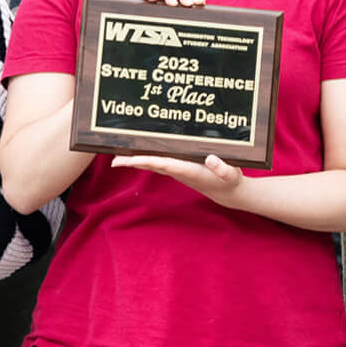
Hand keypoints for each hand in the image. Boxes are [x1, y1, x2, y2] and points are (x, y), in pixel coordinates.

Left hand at [112, 152, 246, 206]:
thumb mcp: (231, 174)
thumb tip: (211, 159)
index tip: (132, 159)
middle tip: (114, 160)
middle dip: (133, 163)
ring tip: (118, 157)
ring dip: (136, 161)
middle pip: (152, 165)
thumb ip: (223, 168)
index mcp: (189, 170)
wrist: (229, 192)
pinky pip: (159, 162)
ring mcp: (178, 171)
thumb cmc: (231, 180)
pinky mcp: (180, 169)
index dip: (147, 160)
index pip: (164, 163)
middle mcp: (179, 171)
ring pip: (153, 164)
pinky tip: (138, 154)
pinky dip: (147, 158)